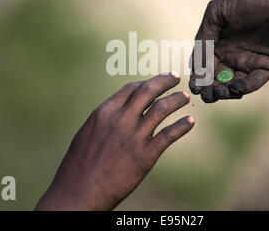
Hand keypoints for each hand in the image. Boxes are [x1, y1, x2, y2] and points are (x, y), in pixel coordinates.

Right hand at [35, 73, 193, 209]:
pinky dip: (182, 126)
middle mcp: (121, 119)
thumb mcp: (88, 132)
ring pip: (161, 109)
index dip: (146, 83)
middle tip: (175, 77)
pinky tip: (190, 122)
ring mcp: (134, 136)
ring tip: (185, 97)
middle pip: (148, 91)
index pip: (131, 89)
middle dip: (164, 81)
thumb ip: (105, 120)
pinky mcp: (145, 156)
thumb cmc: (79, 165)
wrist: (79, 192)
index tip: (155, 82)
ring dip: (176, 100)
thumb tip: (118, 112)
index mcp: (105, 112)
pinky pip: (168, 135)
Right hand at [189, 0, 268, 102]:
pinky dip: (245, 87)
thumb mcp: (217, 12)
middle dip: (211, 90)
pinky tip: (237, 88)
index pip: (204, 67)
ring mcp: (251, 61)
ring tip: (222, 92)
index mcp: (218, 43)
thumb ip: (204, 37)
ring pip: (234, 84)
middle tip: (208, 95)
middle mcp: (232, 55)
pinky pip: (255, 81)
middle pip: (217, 80)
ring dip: (226, 92)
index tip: (196, 88)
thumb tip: (195, 65)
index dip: (199, 79)